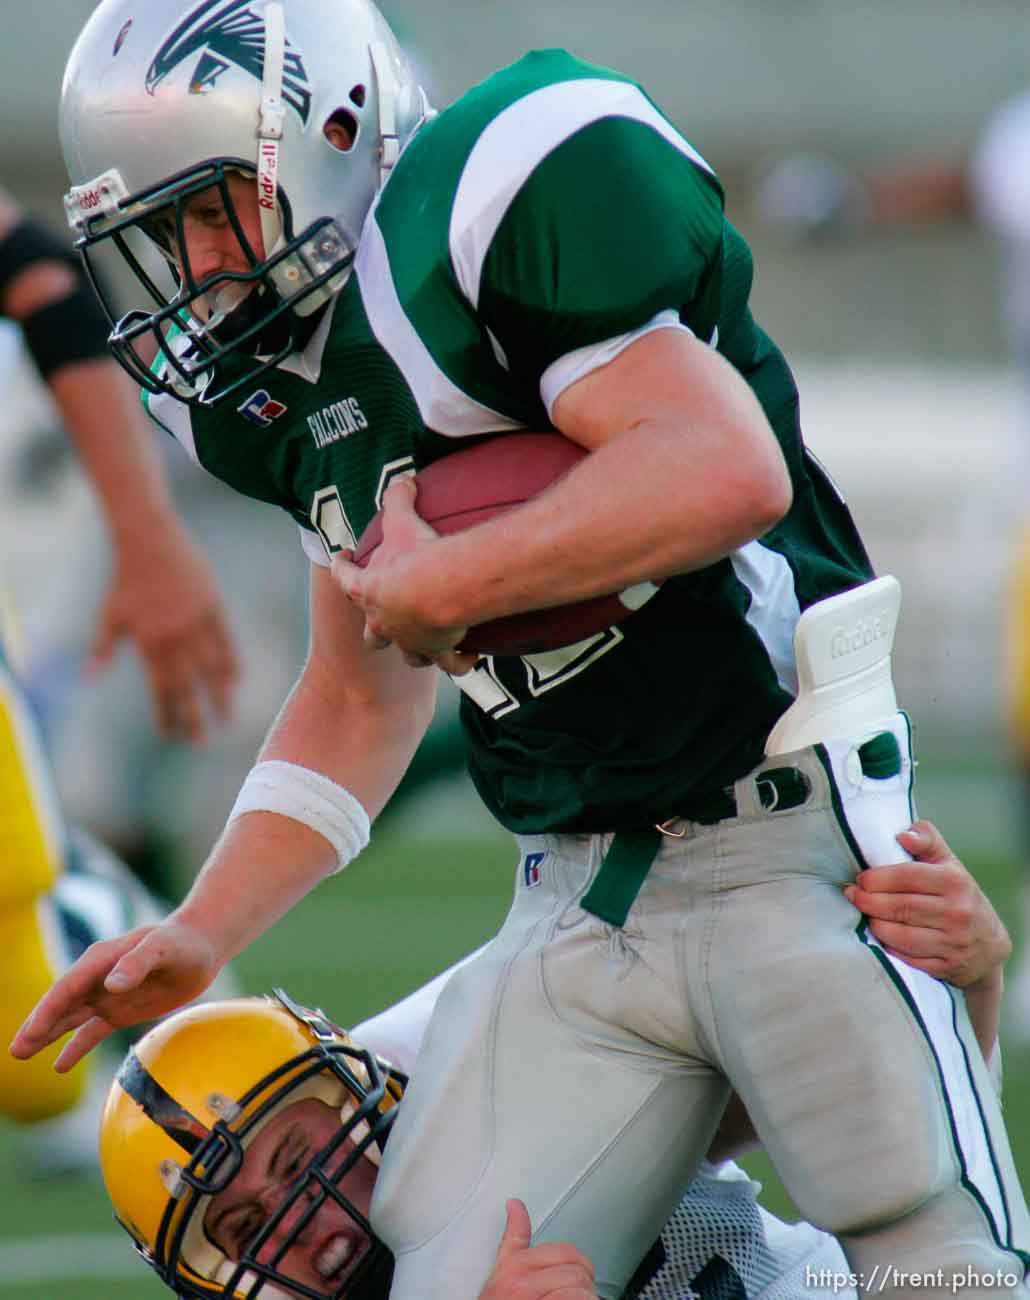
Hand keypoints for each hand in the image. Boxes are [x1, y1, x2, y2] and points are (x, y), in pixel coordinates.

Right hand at [9, 918, 219, 1071]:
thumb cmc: (182, 943)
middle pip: (61, 1004)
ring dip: (47, 1035)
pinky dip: (75, 1048)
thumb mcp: (163, 949)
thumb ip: (137, 963)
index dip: (48, 1010)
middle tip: (14, 1051)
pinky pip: (92, 1032)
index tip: (31, 1031)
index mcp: (101, 959)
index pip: (68, 987)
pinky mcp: (120, 1011)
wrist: (202, 947)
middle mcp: (98, 978)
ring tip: (21, 1054)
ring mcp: (107, 996)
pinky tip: (59, 1065)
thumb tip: (110, 986)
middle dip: (37, 1026)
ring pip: (70, 1019)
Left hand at [90, 519, 238, 743]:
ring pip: (214, 668)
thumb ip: (101, 649)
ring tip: (226, 716)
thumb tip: (86, 679)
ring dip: (221, 695)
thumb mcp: (109, 615)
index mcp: (150, 643)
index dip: (166, 715)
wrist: (151, 540)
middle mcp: (177, 638)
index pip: (161, 690)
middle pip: (190, 687)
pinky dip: (231, 663)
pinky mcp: (215, 608)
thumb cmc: (125, 580)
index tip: (170, 736)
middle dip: (196, 717)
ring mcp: (199, 623)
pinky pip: (227, 643)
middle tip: (203, 742)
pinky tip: (235, 680)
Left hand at [331, 477, 477, 674]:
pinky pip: (450, 664)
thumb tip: (403, 478)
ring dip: (417, 650)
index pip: (344, 578)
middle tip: (385, 621)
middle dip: (377, 632)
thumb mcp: (402, 520)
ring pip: (410, 655)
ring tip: (429, 644)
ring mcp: (410, 641)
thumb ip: (398, 498)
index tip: (341, 557)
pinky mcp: (437, 651)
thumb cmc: (415, 556)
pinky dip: (459, 662)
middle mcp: (384, 623)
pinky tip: (468, 657)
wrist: (440, 588)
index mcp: (368, 591)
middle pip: (373, 636)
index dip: (341, 567)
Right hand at [478, 1200, 596, 1299]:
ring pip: (583, 1294)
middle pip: (579, 1273)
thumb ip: (513, 1238)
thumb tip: (515, 1205)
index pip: (568, 1254)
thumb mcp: (500, 1272)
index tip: (574, 1281)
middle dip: (583, 1289)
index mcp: (514, 1266)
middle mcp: (522, 1284)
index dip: (578, 1269)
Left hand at [843, 820, 1010, 988]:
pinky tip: (881, 937)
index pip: (906, 877)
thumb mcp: (948, 863)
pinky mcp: (947, 966)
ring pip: (900, 935)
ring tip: (865, 915)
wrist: (989, 944)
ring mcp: (953, 942)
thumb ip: (926, 840)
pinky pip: (907, 958)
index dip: (876, 878)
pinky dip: (889, 948)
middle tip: (852, 896)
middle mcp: (957, 912)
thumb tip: (902, 835)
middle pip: (900, 907)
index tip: (860, 879)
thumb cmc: (959, 895)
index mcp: (955, 881)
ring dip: (875, 925)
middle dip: (868, 901)